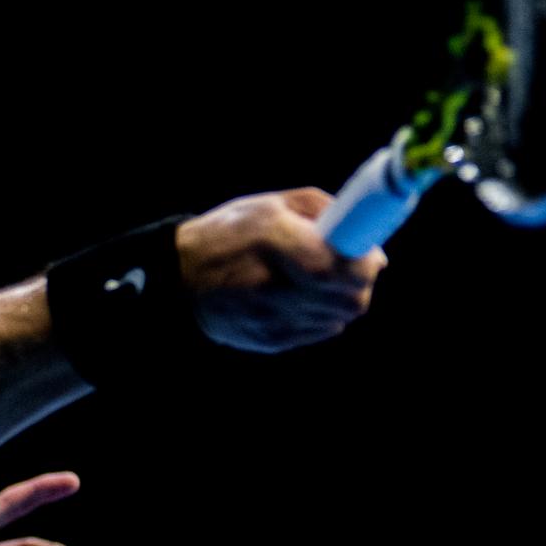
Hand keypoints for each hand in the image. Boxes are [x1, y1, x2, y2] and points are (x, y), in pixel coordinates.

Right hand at [177, 187, 387, 352]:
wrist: (179, 277)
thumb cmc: (230, 233)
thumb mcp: (270, 205)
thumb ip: (323, 212)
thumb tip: (366, 242)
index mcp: (275, 238)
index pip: (345, 266)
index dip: (365, 262)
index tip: (366, 253)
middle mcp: (274, 283)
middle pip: (351, 298)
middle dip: (359, 282)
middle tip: (349, 268)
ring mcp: (272, 317)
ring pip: (339, 317)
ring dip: (340, 300)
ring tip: (319, 282)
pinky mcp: (270, 340)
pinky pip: (319, 332)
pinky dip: (321, 315)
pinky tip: (301, 299)